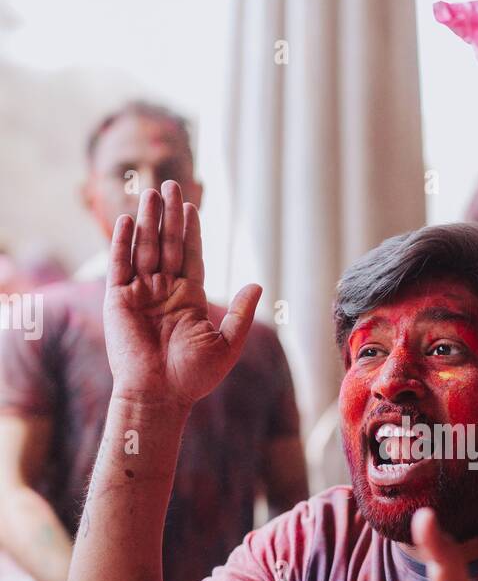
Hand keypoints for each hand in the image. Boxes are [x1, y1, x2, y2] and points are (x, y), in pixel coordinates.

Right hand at [105, 181, 261, 407]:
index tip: (192, 204)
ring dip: (148, 221)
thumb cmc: (194, 377)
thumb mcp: (227, 344)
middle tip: (171, 184)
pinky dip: (122, 243)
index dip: (191, 230)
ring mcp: (139, 294)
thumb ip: (240, 312)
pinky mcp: (117, 301)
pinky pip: (120, 266)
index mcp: (188, 299)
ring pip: (145, 249)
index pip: (190, 256)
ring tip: (152, 192)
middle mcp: (163, 292)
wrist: (160, 395)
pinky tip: (128, 220)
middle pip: (167, 245)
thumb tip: (258, 283)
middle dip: (169, 216)